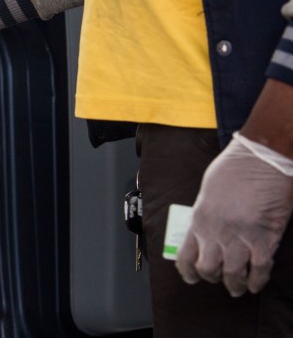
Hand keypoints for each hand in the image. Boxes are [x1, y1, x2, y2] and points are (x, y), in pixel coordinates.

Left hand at [176, 134, 292, 296]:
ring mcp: (239, 237)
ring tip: (238, 288)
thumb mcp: (207, 192)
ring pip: (233, 274)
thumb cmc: (234, 169)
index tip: (191, 277)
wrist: (261, 160)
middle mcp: (215, 232)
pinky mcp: (264, 238)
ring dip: (235, 284)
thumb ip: (204, 214)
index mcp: (199, 219)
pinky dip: (257, 280)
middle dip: (213, 277)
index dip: (188, 271)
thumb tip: (204, 228)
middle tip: (219, 279)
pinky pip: (259, 268)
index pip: (185, 255)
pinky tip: (256, 283)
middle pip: (208, 269)